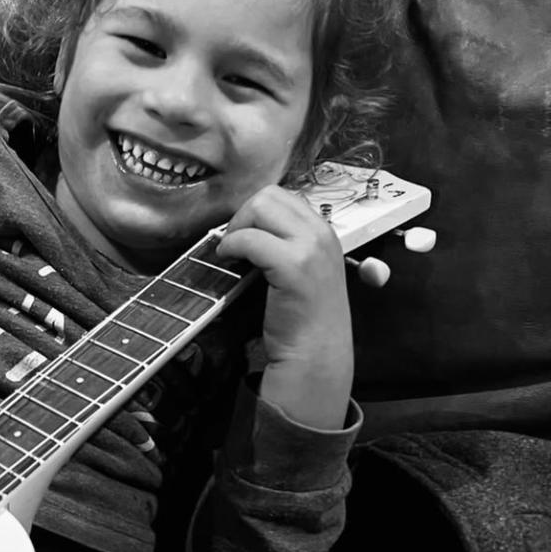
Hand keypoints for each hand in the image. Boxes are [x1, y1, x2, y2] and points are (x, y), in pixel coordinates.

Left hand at [216, 185, 352, 429]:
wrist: (315, 356)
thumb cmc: (302, 318)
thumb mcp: (300, 270)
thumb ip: (284, 244)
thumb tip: (247, 225)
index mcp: (324, 232)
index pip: (283, 197)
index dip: (255, 213)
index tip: (244, 238)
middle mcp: (322, 233)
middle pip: (270, 195)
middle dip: (243, 215)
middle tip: (235, 244)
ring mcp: (312, 248)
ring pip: (261, 206)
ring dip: (238, 227)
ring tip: (232, 252)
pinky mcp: (294, 266)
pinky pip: (251, 238)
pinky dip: (232, 245)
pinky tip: (229, 261)